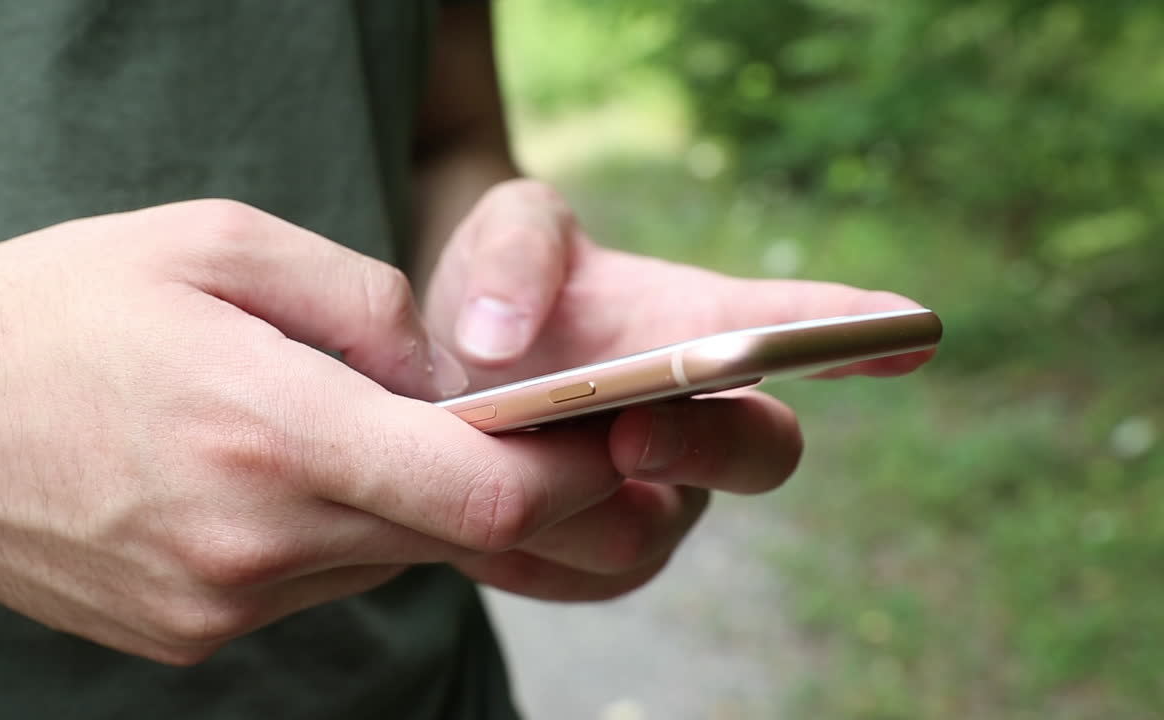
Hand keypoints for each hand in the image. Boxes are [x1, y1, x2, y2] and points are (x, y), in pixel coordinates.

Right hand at [0, 200, 652, 663]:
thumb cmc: (64, 305)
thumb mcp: (222, 246)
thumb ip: (363, 303)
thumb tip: (445, 369)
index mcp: (272, 434)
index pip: (485, 494)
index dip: (573, 475)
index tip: (612, 442)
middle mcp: (255, 543)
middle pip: (451, 537)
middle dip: (511, 489)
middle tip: (529, 435)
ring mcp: (220, 606)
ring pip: (384, 561)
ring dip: (407, 505)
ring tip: (359, 433)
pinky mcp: (189, 635)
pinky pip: (315, 585)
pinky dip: (336, 534)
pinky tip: (281, 477)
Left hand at [424, 180, 934, 598]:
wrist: (435, 370)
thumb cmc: (500, 288)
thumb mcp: (502, 232)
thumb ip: (513, 252)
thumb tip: (500, 340)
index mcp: (698, 327)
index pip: (794, 327)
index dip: (858, 334)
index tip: (915, 330)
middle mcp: (702, 420)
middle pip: (761, 452)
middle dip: (707, 446)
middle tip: (633, 433)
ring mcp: (659, 496)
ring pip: (654, 532)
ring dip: (586, 506)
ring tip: (506, 474)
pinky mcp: (600, 558)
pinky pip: (585, 577)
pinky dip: (531, 554)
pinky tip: (480, 523)